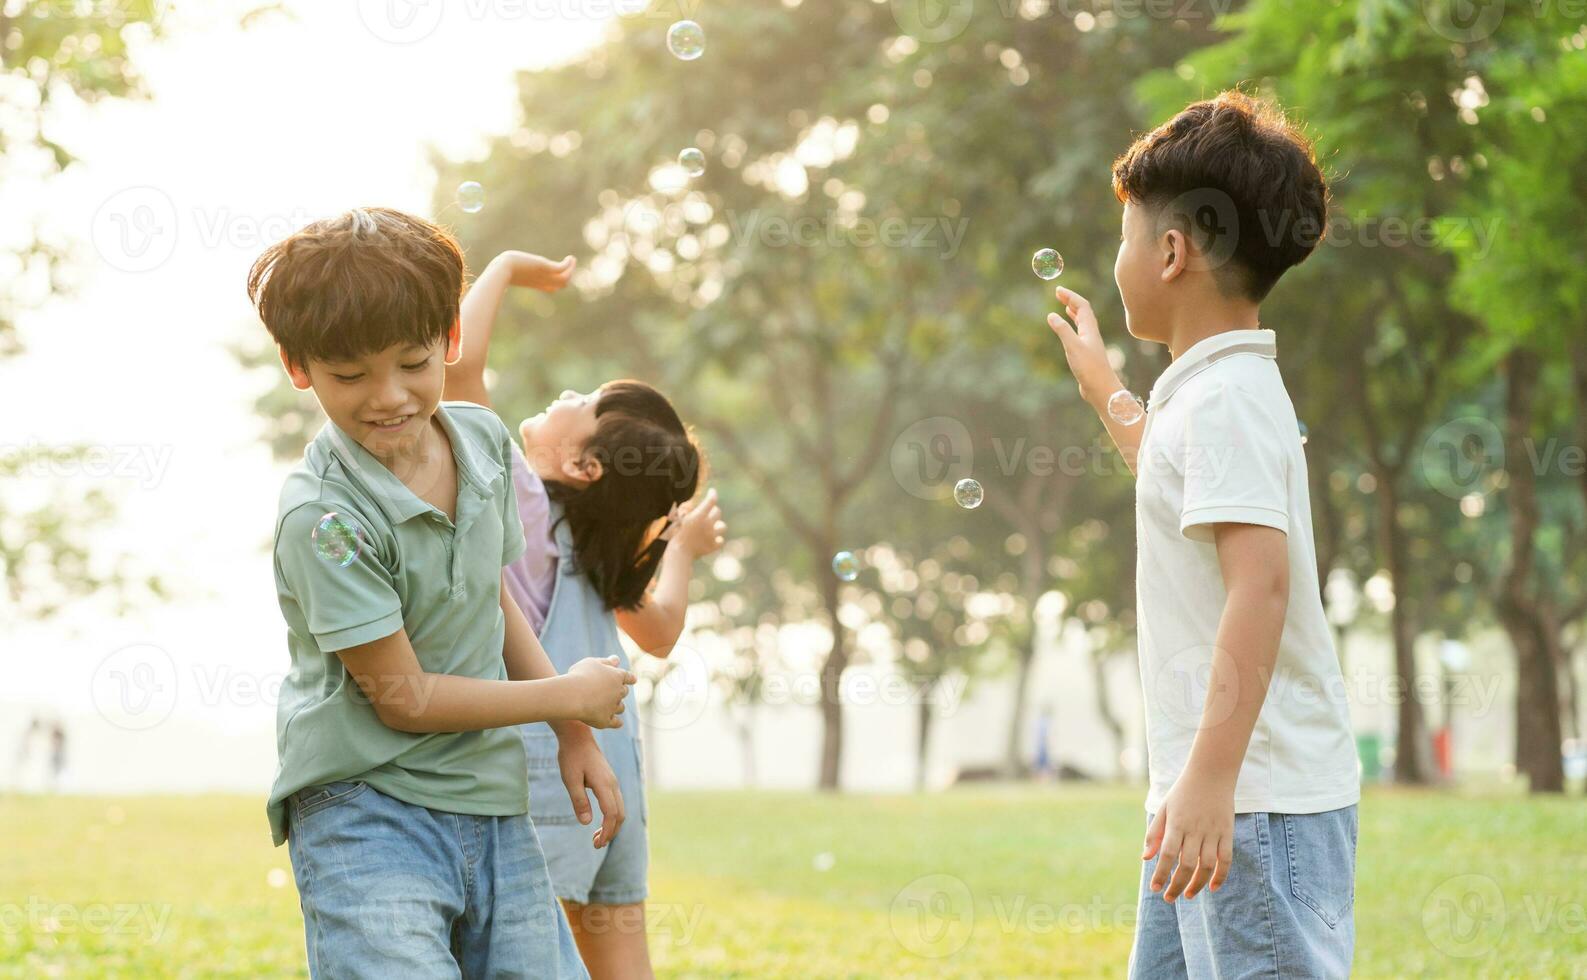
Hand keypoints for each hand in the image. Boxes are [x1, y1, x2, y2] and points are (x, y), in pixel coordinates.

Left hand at [492, 251, 575, 291]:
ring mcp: (544, 275)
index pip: (550, 288)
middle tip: (569, 266)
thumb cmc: (498, 271)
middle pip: (560, 284)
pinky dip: (569, 264)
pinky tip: (570, 258)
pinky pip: (563, 269)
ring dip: (571, 268)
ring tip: (572, 260)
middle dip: (566, 276)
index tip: (559, 275)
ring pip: (564, 278)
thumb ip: (497, 272)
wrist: (502, 270)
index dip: (556, 284)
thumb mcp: (500, 269)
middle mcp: (540, 281)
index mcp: (532, 283)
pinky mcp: (545, 268)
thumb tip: (486, 277)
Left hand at [555, 729, 624, 847]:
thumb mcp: (570, 779)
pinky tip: (599, 821)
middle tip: (596, 844)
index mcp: (604, 784)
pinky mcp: (609, 781)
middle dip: (611, 832)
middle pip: (620, 814)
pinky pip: (615, 802)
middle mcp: (613, 784)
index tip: (597, 844)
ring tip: (596, 837)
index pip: (611, 814)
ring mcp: (613, 782)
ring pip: (620, 809)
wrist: (578, 736)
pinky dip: (611, 816)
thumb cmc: (571, 757)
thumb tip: (585, 822)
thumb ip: (579, 801)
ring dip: (611, 825)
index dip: (607, 831)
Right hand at [565, 655, 635, 727]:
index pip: (628, 677)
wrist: (572, 695)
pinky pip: (616, 722)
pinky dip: (617, 722)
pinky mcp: (606, 720)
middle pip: (624, 692)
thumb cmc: (579, 676)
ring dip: (617, 706)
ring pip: (620, 707)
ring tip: (612, 706)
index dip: (630, 678)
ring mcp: (613, 707)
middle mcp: (618, 692)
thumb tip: (616, 660)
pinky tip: (618, 722)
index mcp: (617, 676)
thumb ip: (606, 662)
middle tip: (613, 691)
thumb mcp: (592, 663)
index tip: (633, 680)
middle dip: (620, 691)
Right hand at [669, 488, 725, 558]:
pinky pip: (720, 540)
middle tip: (708, 512)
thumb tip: (690, 507)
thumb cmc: (674, 535)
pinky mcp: (712, 546)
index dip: (712, 494)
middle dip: (713, 510)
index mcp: (699, 515)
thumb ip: (686, 512)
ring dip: (718, 525)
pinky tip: (712, 539)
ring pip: (723, 526)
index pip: (711, 500)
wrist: (679, 553)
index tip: (712, 492)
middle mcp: (708, 524)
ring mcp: (712, 535)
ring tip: (713, 526)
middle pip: (717, 511)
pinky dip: (718, 539)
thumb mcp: (678, 520)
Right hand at [1046, 286, 1123, 408]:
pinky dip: (1073, 326)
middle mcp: (1091, 333)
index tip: (1058, 290)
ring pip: (1082, 322)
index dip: (1070, 296)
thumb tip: (1051, 315)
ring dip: (1074, 312)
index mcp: (1089, 329)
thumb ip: (1062, 330)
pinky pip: (1079, 333)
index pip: (1082, 305)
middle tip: (1058, 294)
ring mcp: (1089, 343)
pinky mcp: (1086, 353)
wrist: (1101, 388)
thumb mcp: (1072, 347)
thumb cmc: (1089, 368)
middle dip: (1071, 300)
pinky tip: (1068, 330)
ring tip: (1065, 306)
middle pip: (1083, 311)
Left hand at [1144, 771, 1234, 902]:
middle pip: (1187, 865)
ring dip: (1197, 884)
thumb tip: (1145, 858)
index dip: (1161, 874)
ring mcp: (1213, 832)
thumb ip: (1155, 833)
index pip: (1167, 855)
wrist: (1211, 774)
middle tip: (1169, 898)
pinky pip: (1226, 859)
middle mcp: (1195, 829)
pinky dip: (1220, 876)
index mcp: (1176, 823)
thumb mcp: (1164, 808)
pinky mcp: (1227, 833)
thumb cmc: (1183, 792)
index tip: (1155, 888)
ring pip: (1207, 866)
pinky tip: (1213, 888)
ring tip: (1187, 895)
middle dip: (1177, 885)